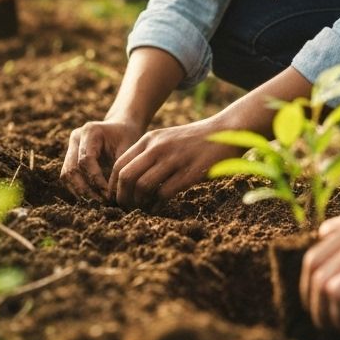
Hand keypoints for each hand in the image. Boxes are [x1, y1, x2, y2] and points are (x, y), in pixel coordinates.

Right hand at [61, 120, 142, 198]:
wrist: (121, 126)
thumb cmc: (127, 136)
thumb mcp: (128, 148)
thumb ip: (119, 168)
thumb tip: (112, 195)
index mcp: (90, 131)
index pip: (86, 160)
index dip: (95, 179)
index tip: (107, 194)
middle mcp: (76, 137)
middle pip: (72, 168)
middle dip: (85, 188)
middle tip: (100, 202)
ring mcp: (71, 145)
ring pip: (66, 174)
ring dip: (78, 190)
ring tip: (95, 202)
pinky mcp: (70, 155)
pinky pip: (67, 175)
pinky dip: (76, 188)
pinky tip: (90, 196)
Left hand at [109, 118, 239, 208]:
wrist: (226, 130)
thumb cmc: (195, 140)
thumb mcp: (167, 139)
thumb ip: (149, 153)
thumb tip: (129, 178)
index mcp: (150, 139)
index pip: (119, 164)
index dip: (113, 185)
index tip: (117, 197)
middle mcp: (158, 147)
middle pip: (126, 176)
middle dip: (122, 197)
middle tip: (126, 207)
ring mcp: (174, 159)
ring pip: (142, 186)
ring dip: (139, 202)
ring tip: (143, 208)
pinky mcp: (189, 172)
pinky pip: (164, 193)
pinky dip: (158, 204)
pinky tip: (159, 206)